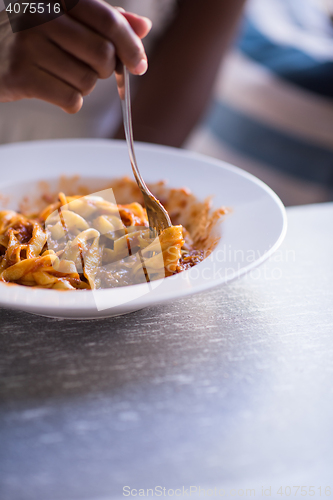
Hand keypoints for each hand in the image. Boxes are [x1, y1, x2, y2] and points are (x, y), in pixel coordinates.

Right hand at [0, 1, 150, 112]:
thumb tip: (143, 27)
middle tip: (86, 66)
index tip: (140, 65)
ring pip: (88, 81)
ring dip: (83, 86)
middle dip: (103, 69)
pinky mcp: (22, 75)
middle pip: (103, 55)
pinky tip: (52, 88)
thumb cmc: (34, 38)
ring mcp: (29, 45)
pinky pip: (71, 99)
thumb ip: (105, 21)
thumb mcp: (68, 19)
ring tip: (60, 74)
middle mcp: (42, 15)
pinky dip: (69, 101)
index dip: (131, 46)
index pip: (108, 21)